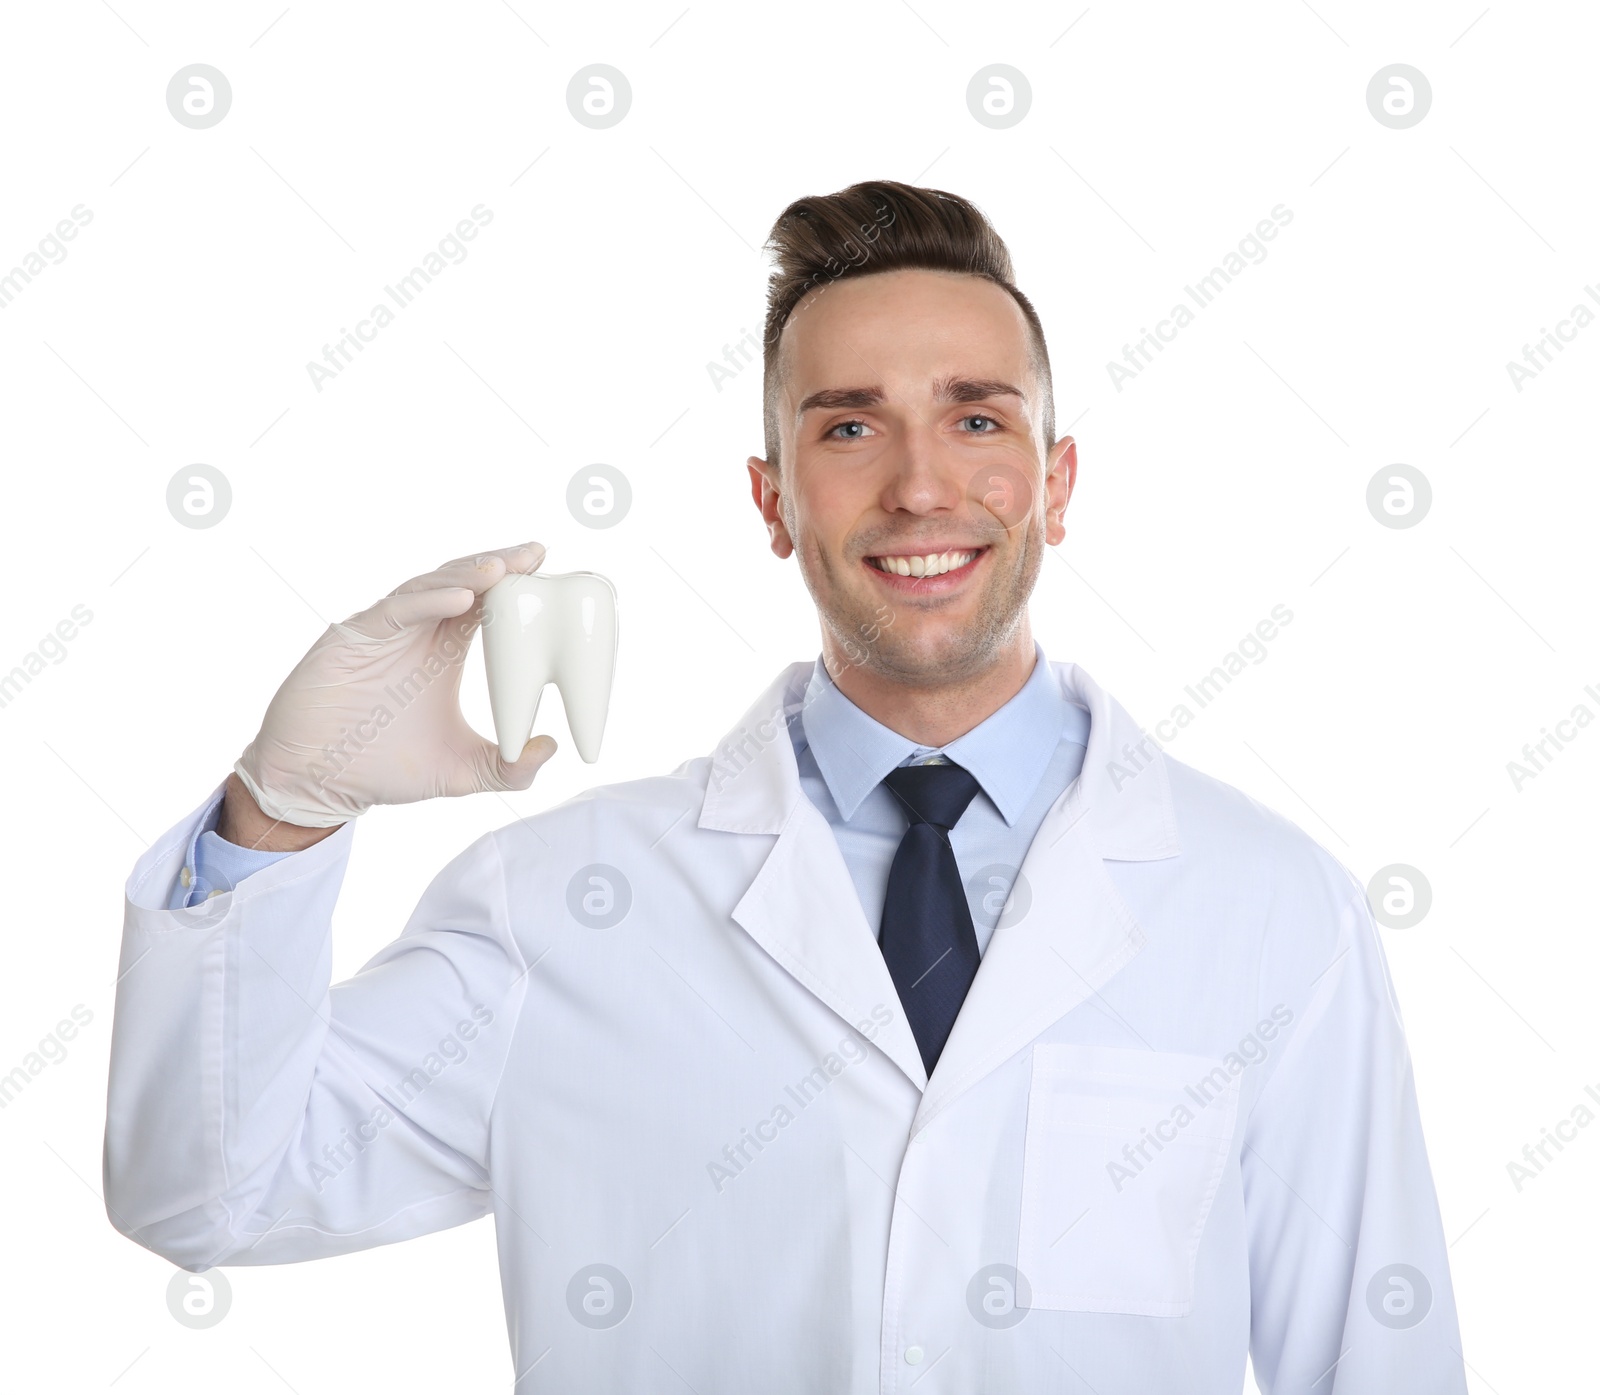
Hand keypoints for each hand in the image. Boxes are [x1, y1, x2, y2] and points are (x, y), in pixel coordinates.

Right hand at [231, 543, 557, 828]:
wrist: (317, 784)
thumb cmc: (383, 769)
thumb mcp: (461, 772)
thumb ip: (509, 768)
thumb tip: (551, 748)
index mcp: (443, 652)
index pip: (485, 605)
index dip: (513, 584)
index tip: (546, 569)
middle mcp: (416, 633)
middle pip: (461, 583)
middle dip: (497, 566)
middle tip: (533, 555)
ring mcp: (384, 632)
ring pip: (430, 588)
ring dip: (466, 576)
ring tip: (502, 569)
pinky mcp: (353, 638)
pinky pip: (395, 611)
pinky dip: (428, 601)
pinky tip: (460, 597)